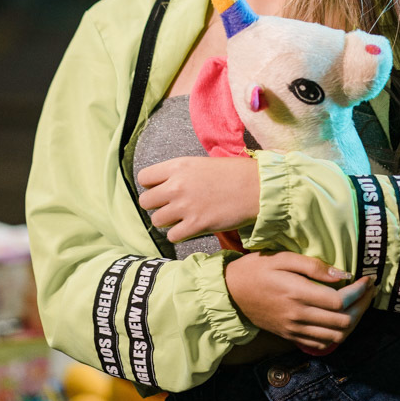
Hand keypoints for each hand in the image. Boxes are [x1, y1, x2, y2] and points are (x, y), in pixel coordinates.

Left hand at [137, 156, 259, 241]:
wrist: (255, 187)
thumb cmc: (232, 173)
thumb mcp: (201, 164)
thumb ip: (180, 174)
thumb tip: (165, 186)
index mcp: (177, 166)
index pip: (144, 178)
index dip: (151, 186)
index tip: (160, 189)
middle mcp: (176, 186)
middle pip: (145, 201)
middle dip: (156, 205)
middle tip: (170, 206)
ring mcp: (185, 207)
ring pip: (157, 221)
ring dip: (167, 221)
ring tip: (182, 217)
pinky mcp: (195, 225)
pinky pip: (172, 236)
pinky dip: (179, 234)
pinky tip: (190, 227)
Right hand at [225, 252, 375, 353]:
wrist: (231, 293)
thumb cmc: (257, 269)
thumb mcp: (282, 258)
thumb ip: (313, 266)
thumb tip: (341, 274)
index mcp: (297, 293)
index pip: (339, 301)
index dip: (358, 292)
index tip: (367, 279)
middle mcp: (298, 316)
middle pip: (343, 322)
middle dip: (362, 306)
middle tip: (369, 291)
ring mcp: (294, 330)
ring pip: (336, 337)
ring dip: (353, 322)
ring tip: (359, 304)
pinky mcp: (291, 336)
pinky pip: (321, 344)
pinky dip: (338, 335)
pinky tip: (342, 319)